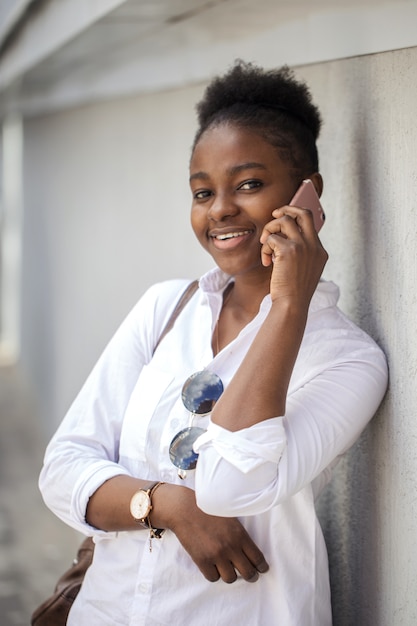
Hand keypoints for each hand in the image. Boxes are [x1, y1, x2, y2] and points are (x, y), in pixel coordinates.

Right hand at [154, 484, 268, 582]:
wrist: (186, 510)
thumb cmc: (209, 512)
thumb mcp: (230, 518)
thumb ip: (241, 535)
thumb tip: (251, 552)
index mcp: (240, 535)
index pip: (258, 558)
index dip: (262, 567)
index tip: (262, 569)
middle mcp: (230, 547)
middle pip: (248, 573)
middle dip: (251, 576)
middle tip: (250, 575)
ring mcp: (216, 555)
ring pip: (231, 578)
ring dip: (230, 574)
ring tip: (228, 569)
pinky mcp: (202, 561)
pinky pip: (213, 578)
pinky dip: (214, 574)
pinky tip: (213, 566)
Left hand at [260, 205, 327, 302]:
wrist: (291, 305)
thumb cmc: (293, 292)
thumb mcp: (303, 270)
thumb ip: (300, 254)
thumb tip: (281, 239)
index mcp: (320, 251)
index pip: (310, 223)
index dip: (295, 218)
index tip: (283, 221)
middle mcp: (314, 246)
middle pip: (303, 212)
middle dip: (287, 209)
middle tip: (274, 215)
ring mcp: (303, 246)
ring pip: (284, 220)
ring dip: (270, 229)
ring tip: (265, 245)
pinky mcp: (288, 250)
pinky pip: (271, 238)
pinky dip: (265, 248)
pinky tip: (266, 262)